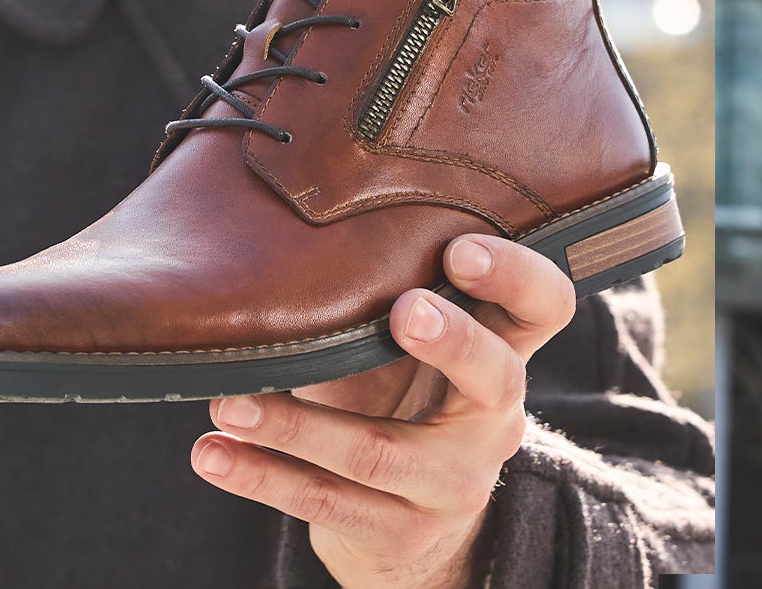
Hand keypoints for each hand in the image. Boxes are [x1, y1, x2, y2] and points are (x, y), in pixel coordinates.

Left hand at [190, 235, 576, 588]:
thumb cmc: (396, 407)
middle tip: (401, 312)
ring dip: (293, 426)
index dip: (517, 275)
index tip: (458, 249)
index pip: (547, 306)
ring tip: (227, 402)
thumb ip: (390, 300)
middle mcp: (496, 422)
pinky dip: (262, 477)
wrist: (407, 530)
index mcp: (504, 356)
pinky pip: (327, 503)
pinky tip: (214, 455)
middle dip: (452, 342)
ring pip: (377, 452)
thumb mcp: (406, 356)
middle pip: (496, 377)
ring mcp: (455, 484)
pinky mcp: (403, 533)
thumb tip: (297, 228)